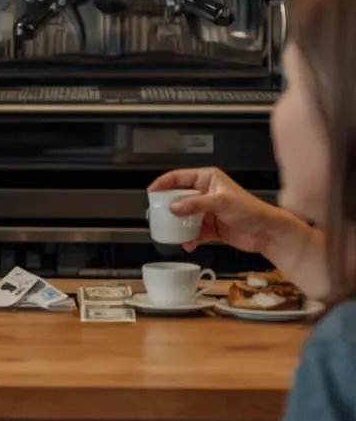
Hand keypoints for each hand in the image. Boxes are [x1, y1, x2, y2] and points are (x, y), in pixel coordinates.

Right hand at [148, 167, 284, 253]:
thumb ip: (194, 204)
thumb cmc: (250, 210)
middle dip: (168, 207)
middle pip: (179, 197)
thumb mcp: (220, 202)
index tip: (151, 193)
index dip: (163, 183)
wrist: (268, 233)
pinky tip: (187, 243)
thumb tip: (173, 207)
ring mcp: (208, 211)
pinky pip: (194, 231)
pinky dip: (189, 238)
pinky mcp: (212, 227)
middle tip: (158, 214)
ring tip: (170, 231)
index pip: (179, 177)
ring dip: (178, 224)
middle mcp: (206, 193)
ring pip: (185, 216)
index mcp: (207, 179)